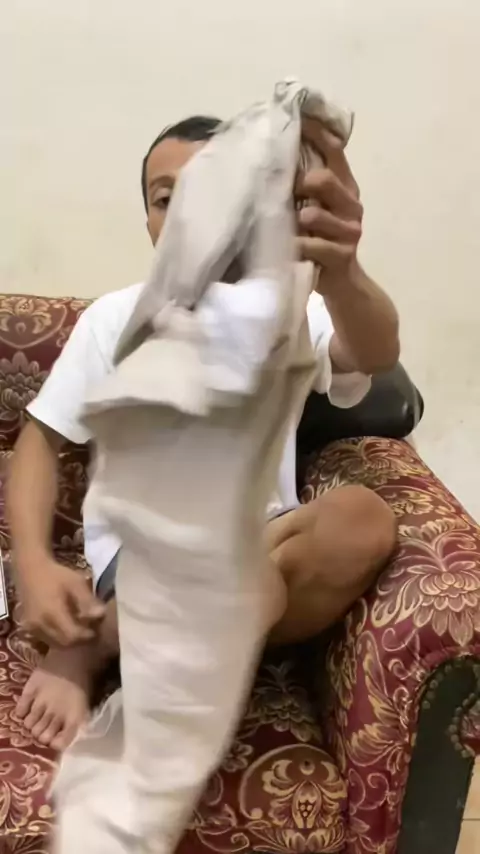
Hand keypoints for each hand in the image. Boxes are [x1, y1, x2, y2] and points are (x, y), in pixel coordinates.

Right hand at [18, 557, 105, 646]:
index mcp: (52, 612)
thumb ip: (88, 600)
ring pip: (57, 645)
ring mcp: (33, 628)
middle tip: (92, 630)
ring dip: (71, 641)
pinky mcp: (30, 629)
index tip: (97, 629)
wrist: (30, 570)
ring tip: (82, 628)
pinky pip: (49, 641)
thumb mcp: (76, 582)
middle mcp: (40, 624)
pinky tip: (69, 627)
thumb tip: (101, 615)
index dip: (87, 636)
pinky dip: (61, 638)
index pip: (72, 635)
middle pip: (65, 643)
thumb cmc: (56, 575)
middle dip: (81, 640)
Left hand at [295, 119, 362, 291]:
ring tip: (291, 225)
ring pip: (316, 215)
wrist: (343, 283)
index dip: (315, 132)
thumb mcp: (314, 208)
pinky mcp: (342, 255)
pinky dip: (298, 247)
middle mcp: (351, 203)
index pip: (334, 149)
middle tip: (287, 192)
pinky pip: (313, 246)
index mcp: (345, 186)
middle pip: (325, 179)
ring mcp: (349, 230)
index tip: (295, 119)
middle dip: (301, 183)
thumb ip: (303, 184)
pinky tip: (291, 249)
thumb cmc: (320, 240)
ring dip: (298, 219)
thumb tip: (272, 151)